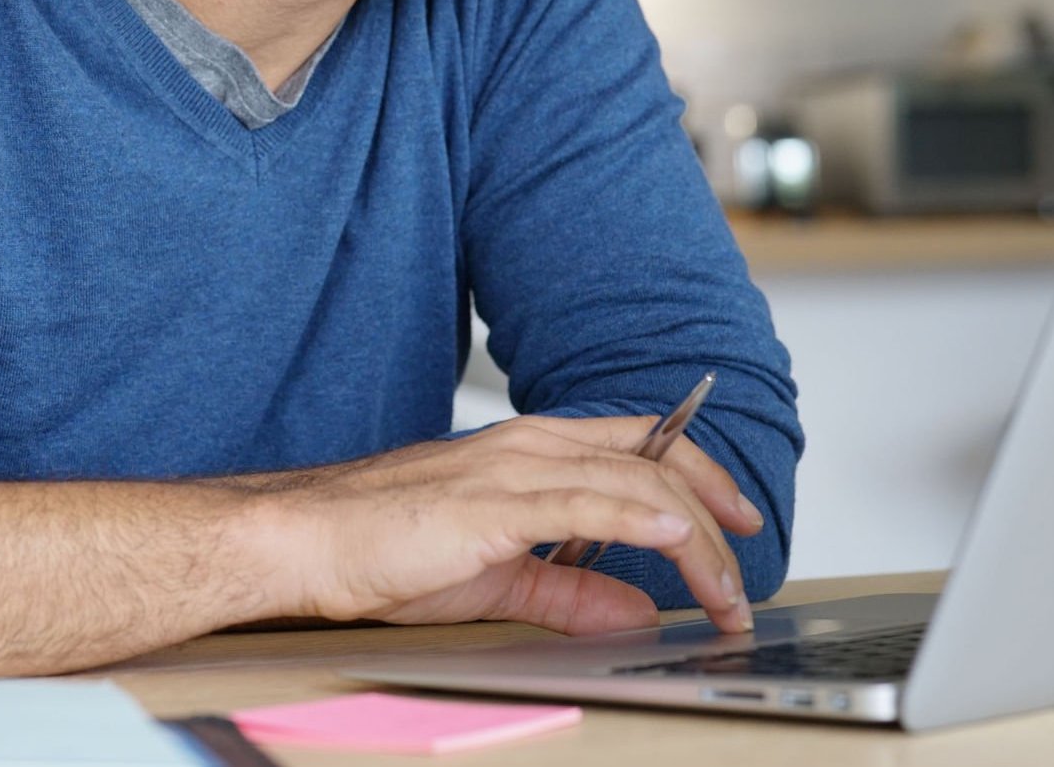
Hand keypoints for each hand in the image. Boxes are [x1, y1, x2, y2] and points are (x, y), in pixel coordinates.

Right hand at [253, 415, 764, 636]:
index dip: (697, 474)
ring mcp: (512, 466)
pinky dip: (641, 516)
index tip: (735, 521)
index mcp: (526, 452)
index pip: (637, 445)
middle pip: (652, 457)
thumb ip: (569, 590)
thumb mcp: (497, 579)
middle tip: (747, 567)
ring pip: (634, 481)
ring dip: (695, 537)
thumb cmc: (380, 546)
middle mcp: (528, 445)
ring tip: (725, 589)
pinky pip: (586, 500)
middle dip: (715, 507)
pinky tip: (677, 539)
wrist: (307, 540)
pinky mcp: (492, 500)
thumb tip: (633, 609)